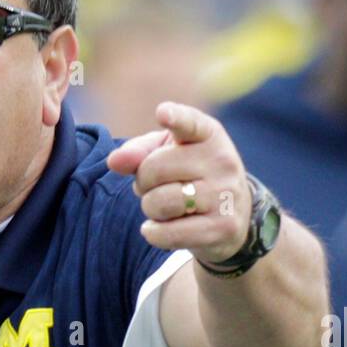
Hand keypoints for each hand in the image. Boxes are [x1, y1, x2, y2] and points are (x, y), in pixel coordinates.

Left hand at [106, 102, 250, 267]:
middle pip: (154, 169)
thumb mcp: (165, 154)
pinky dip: (154, 233)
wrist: (232, 215)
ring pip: (159, 203)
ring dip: (150, 209)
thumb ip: (138, 152)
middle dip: (143, 182)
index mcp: (209, 134)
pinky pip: (168, 234)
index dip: (175, 118)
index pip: (189, 123)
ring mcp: (226, 194)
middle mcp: (222, 160)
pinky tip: (159, 228)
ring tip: (163, 208)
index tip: (162, 113)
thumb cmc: (188, 177)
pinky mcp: (224, 227)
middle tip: (155, 187)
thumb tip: (114, 160)